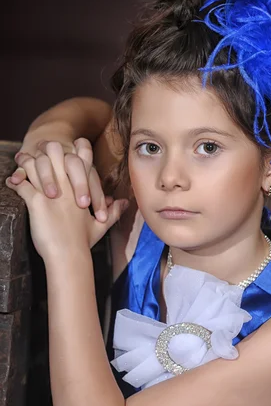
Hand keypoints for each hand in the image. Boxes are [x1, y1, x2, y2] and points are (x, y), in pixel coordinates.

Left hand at [6, 142, 128, 259]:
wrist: (69, 257)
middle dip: (45, 150)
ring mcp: (51, 192)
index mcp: (81, 187)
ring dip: (26, 162)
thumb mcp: (101, 225)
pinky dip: (14, 181)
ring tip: (20, 162)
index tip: (63, 152)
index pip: (80, 155)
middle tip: (37, 154)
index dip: (71, 148)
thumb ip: (114, 211)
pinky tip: (11, 182)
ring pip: (35, 163)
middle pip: (55, 150)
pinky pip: (21, 184)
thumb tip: (125, 203)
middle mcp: (66, 185)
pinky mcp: (36, 202)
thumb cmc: (83, 242)